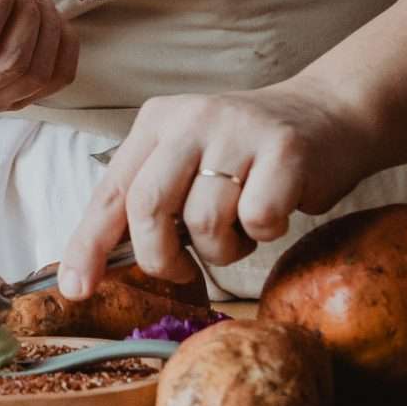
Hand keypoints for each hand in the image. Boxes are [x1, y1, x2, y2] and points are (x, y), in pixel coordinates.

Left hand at [55, 84, 376, 294]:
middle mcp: (191, 118)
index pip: (111, 192)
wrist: (330, 117)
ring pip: (204, 222)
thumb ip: (150, 203)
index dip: (88, 244)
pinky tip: (276, 209)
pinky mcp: (285, 150)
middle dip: (160, 255)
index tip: (75, 289)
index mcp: (158, 122)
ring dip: (223, 247)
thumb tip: (98, 267)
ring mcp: (238, 131)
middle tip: (183, 269)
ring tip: (241, 227)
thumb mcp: (189, 165)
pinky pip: (257, 221)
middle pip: (148, 206)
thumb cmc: (250, 159)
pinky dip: (265, 233)